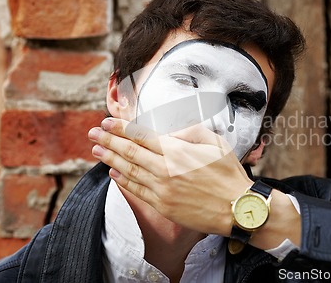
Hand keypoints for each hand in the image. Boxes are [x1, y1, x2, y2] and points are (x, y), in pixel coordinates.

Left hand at [88, 117, 252, 236]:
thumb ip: (190, 131)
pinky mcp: (162, 205)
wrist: (236, 208)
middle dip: (108, 140)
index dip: (121, 127)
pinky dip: (122, 181)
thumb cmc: (228, 173)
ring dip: (110, 158)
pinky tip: (113, 173)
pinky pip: (136, 190)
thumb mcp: (215, 142)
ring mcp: (162, 189)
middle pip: (129, 151)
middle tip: (93, 132)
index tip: (107, 122)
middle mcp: (165, 169)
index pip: (141, 135)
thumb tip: (169, 132)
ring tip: (97, 149)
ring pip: (129, 170)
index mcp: (177, 150)